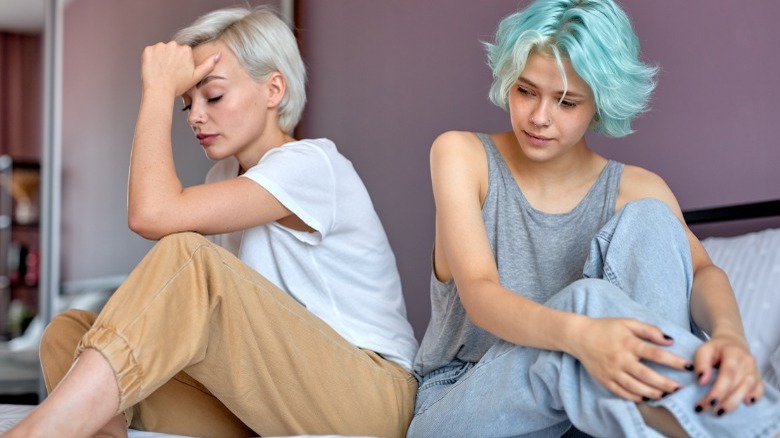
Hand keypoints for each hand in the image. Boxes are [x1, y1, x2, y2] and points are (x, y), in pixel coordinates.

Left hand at [140, 41, 220, 97]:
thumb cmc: (178, 86)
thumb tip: (219, 54)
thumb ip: (209, 64)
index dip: (180, 63)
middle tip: (169, 72)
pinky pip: (150, 52)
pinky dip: (151, 59)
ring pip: (161, 50)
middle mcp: (173, 45)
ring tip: (161, 71)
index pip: (182, 53)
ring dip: (160, 58)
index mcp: (186, 50)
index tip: (177, 71)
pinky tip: (154, 69)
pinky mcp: (148, 50)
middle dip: (170, 58)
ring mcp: (159, 47)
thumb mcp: (197, 76)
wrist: (160, 91)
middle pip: (172, 49)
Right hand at [569, 317, 691, 401]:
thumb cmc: (606, 328)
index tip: (688, 367)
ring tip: (666, 394)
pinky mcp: (604, 380)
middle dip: (666, 384)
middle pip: (648, 375)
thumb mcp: (628, 322)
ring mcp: (612, 371)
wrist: (579, 336)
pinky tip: (646, 397)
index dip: (674, 362)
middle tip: (680, 388)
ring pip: (636, 387)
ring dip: (653, 393)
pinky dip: (635, 397)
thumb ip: (649, 330)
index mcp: (628, 343)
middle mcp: (620, 359)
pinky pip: (622, 392)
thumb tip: (670, 340)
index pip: (656, 354)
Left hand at [691, 332, 762, 415]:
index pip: (728, 373)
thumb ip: (701, 363)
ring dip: (734, 403)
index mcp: (733, 353)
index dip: (719, 389)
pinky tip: (745, 404)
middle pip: (737, 384)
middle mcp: (747, 361)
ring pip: (748, 389)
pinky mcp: (758, 377)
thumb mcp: (703, 350)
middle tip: (707, 409)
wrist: (732, 342)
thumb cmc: (715, 349)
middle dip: (723, 400)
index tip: (709, 402)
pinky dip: (754, 397)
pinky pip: (760, 389)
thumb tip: (701, 381)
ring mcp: (755, 370)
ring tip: (719, 412)